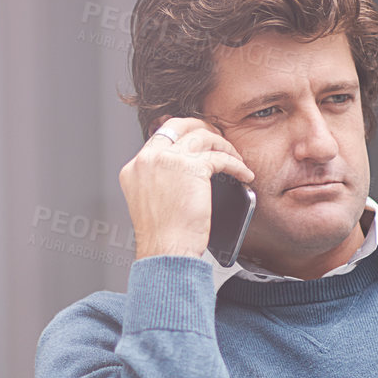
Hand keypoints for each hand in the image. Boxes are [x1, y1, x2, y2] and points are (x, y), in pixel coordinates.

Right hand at [119, 116, 254, 259]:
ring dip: (223, 145)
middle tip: (217, 137)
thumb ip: (159, 180)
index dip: (182, 137)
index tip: (197, 141)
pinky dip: (236, 165)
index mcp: (134, 168)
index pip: (159, 138)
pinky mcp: (192, 168)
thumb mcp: (150, 202)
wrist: (166, 251)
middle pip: (178, 126)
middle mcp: (148, 159)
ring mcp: (169, 160)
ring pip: (202, 137)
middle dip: (201, 127)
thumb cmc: (162, 237)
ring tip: (235, 157)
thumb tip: (182, 171)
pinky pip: (221, 157)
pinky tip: (243, 174)